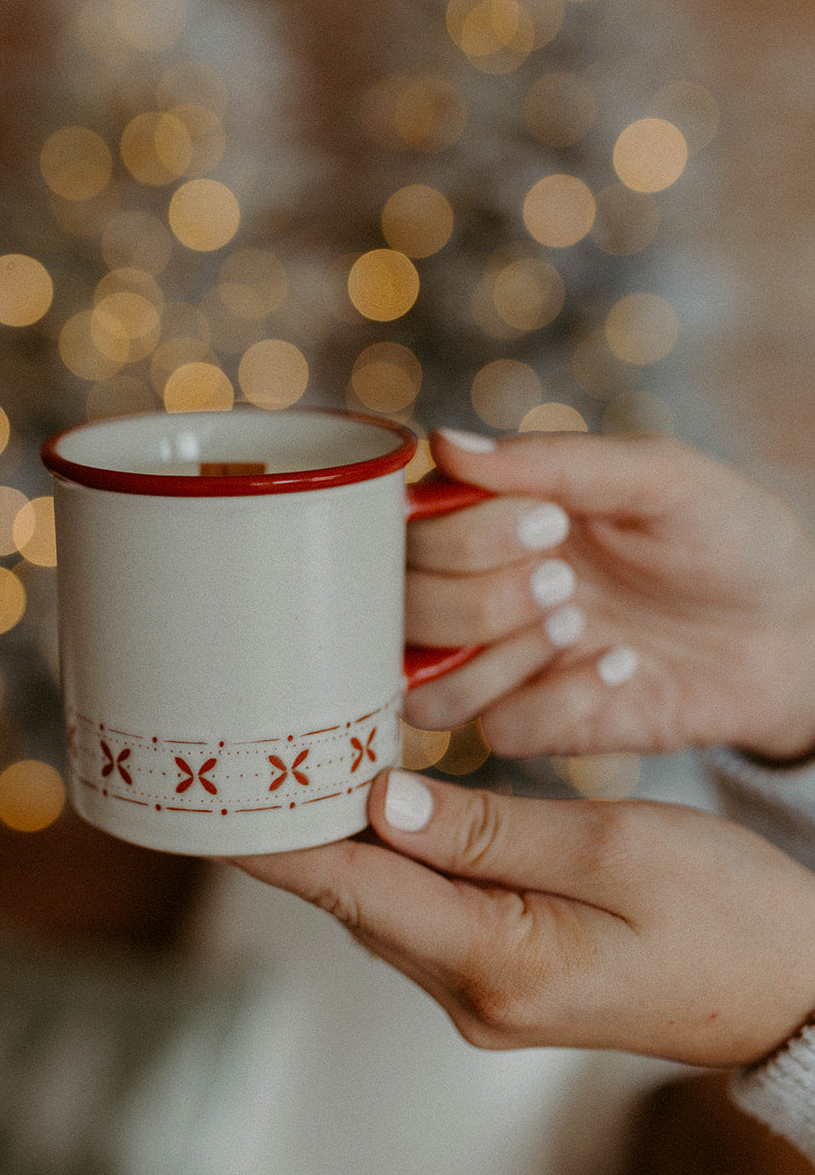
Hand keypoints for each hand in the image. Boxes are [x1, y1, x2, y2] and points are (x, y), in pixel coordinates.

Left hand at [232, 770, 814, 1066]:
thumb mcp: (615, 850)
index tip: (208, 791)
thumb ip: (489, 829)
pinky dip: (394, 858)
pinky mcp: (504, 978)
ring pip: (384, 904)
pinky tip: (385, 801)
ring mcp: (485, 995)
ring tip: (305, 752)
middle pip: (354, 898)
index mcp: (496, 963)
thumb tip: (381, 801)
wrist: (788, 987)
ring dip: (346, 839)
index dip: (272, 840)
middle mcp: (472, 994)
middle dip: (302, 826)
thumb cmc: (725, 914)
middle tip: (255, 737)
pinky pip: (424, 912)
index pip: (349, 892)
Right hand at [405, 430, 814, 761]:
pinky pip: (497, 732)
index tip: (551, 521)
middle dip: (480, 597)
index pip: (406, 528)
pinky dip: (556, 701)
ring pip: (424, 684)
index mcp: (491, 514)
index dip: (460, 533)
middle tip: (567, 579)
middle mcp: (477, 586)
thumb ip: (555, 458)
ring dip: (500, 654)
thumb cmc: (726, 536)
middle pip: (400, 607)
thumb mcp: (659, 476)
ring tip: (582, 624)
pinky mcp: (536, 724)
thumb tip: (444, 442)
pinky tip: (619, 668)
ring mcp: (500, 662)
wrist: (793, 630)